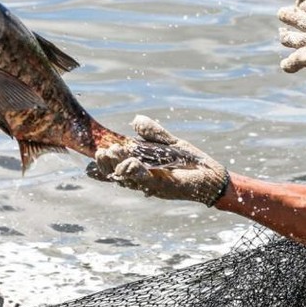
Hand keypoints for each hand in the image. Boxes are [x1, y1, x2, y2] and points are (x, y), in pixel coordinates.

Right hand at [88, 115, 228, 206]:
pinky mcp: (163, 187)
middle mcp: (142, 178)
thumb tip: (136, 119)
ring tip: (111, 153)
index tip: (94, 152)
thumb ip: (153, 132)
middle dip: (105, 164)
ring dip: (117, 166)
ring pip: (127, 178)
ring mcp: (151, 184)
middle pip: (115, 174)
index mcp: (140, 166)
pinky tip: (129, 162)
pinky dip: (135, 171)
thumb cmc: (190, 161)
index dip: (101, 163)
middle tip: (101, 152)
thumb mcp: (169, 142)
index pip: (115, 166)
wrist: (211, 175)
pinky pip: (145, 180)